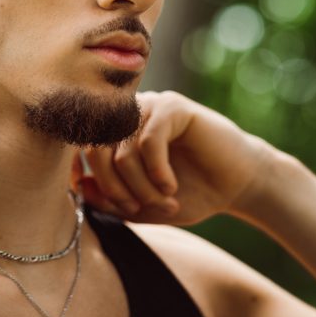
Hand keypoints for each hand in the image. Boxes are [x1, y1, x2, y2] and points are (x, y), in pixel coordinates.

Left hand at [72, 90, 273, 224]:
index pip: (81, 151)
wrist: (238, 185)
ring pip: (122, 151)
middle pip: (96, 151)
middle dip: (115, 190)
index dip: (87, 179)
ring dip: (140, 186)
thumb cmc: (189, 194)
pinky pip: (149, 140)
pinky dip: (156, 171)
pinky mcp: (172, 106)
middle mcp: (127, 116)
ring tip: (163, 201)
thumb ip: (108, 199)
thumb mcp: (142, 206)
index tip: (111, 205)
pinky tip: (171, 187)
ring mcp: (149, 107)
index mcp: (114, 134)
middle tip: (138, 210)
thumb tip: (77, 184)